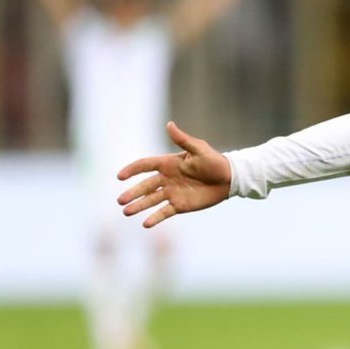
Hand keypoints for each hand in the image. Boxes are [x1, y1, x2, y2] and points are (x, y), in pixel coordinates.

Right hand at [117, 122, 232, 227]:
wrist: (228, 179)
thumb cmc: (214, 161)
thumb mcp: (198, 149)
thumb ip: (182, 139)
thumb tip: (169, 124)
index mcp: (168, 163)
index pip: (145, 166)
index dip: (132, 170)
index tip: (120, 177)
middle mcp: (167, 179)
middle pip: (145, 186)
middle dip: (132, 193)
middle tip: (120, 201)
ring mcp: (172, 193)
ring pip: (151, 200)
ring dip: (139, 206)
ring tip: (126, 212)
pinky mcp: (180, 205)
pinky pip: (164, 212)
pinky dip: (155, 218)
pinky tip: (145, 224)